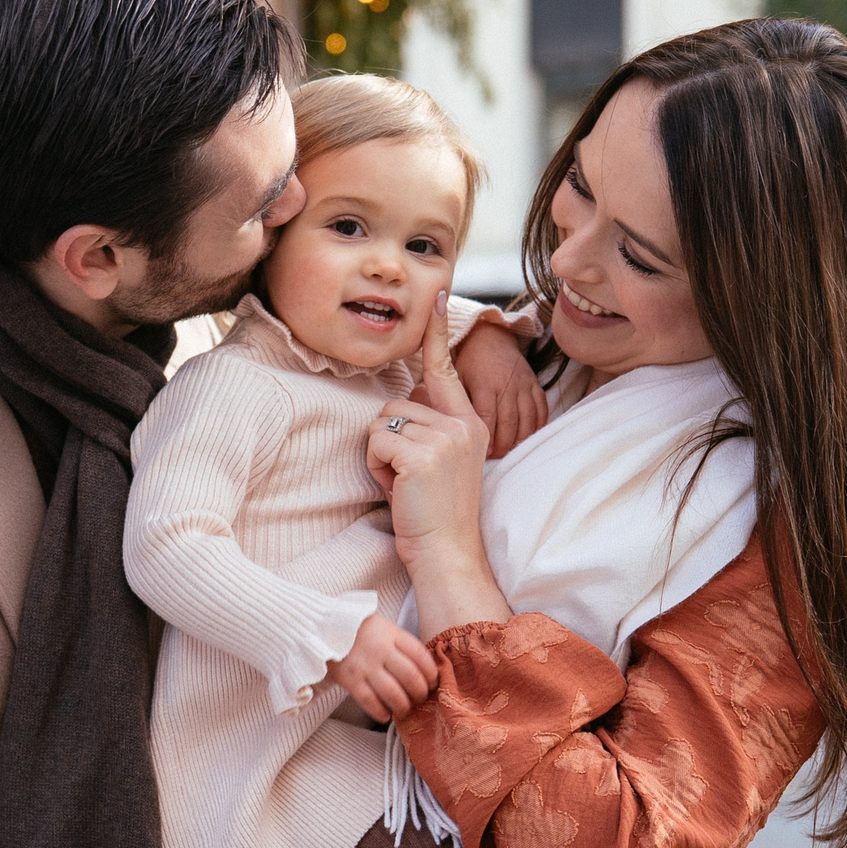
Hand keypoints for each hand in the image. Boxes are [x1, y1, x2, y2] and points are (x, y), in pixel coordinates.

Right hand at [325, 614, 438, 722]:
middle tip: (421, 698)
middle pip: (411, 677)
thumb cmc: (359, 630)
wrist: (323, 627)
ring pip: (393, 693)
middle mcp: (380, 650)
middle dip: (421, 693)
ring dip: (403, 706)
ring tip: (404, 709)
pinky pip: (369, 701)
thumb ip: (402, 645)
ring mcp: (364, 666)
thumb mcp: (385, 628)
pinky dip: (380, 712)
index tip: (433, 682)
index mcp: (392, 634)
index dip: (432, 674)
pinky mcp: (349, 680)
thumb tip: (425, 670)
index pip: (421, 656)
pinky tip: (385, 715)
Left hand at [367, 316, 513, 635]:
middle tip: (409, 479)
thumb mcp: (438, 463)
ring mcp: (446, 437)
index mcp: (471, 423)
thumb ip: (427, 429)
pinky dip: (377, 468)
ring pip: (381, 423)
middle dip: (389, 442)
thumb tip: (398, 405)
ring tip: (406, 486)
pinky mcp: (422, 452)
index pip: (446, 369)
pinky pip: (376, 442)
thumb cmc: (433, 514)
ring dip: (381, 457)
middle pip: (395, 404)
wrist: (448, 554)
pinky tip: (399, 490)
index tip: (440, 292)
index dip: (437, 333)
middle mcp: (463, 423)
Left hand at [453, 320, 546, 456]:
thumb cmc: (468, 364)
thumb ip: (448, 400)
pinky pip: (541, 409)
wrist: (491, 339)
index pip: (488, 415)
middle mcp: (506, 384)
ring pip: (528, 417)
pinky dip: (536, 426)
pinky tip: (526, 438)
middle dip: (504, 443)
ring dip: (520, 438)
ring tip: (509, 451)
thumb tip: (437, 427)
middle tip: (496, 456)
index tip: (483, 452)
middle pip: (509, 420)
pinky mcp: (535, 384)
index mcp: (484, 383)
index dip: (487, 437)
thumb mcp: (453, 378)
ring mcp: (524, 384)